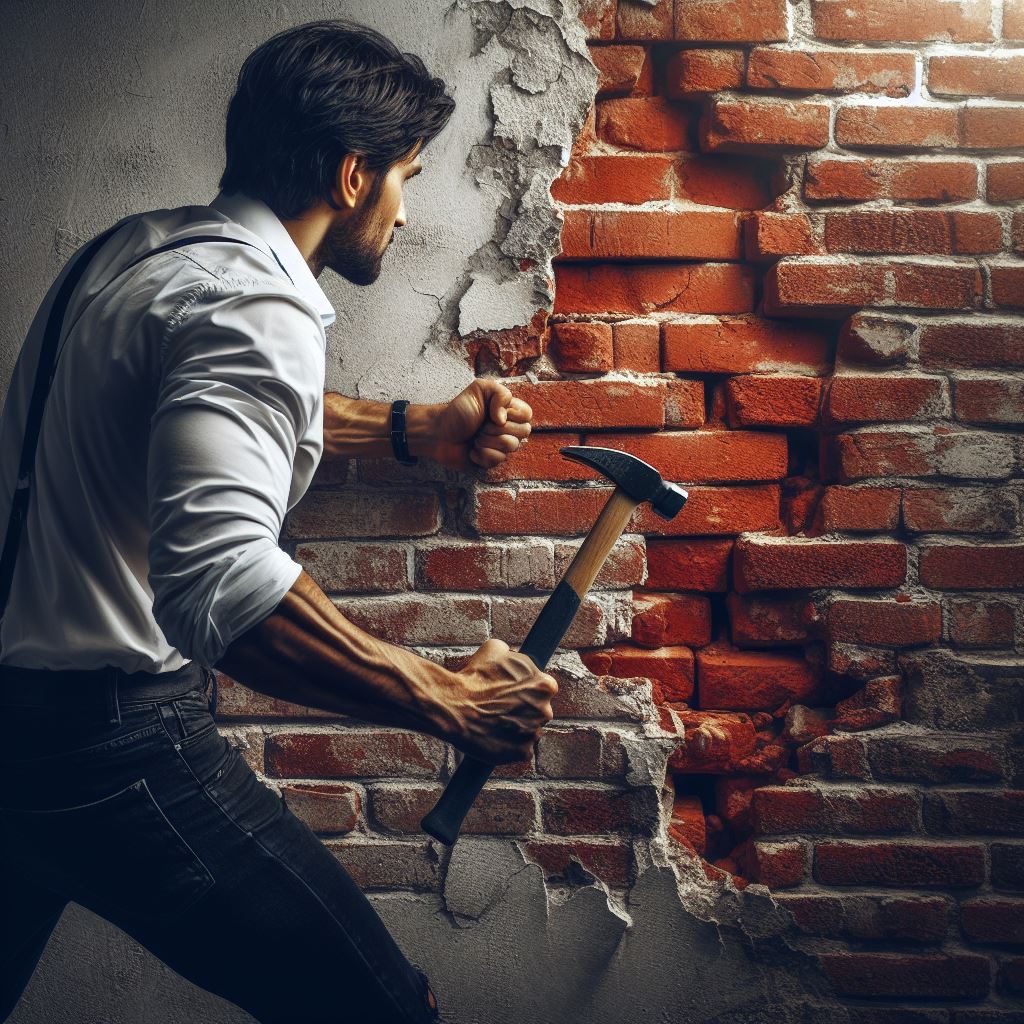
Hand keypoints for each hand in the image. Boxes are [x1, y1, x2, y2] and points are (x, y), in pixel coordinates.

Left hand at [430, 379, 532, 471]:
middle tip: (481, 425)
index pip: (528, 415)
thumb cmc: (458, 411)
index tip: (494, 413)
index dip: (513, 414)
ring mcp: (501, 446)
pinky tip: (472, 450)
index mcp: (508, 411)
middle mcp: (508, 429)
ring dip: (488, 440)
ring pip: (511, 446)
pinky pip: (498, 460)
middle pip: (523, 432)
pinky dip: (481, 454)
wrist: (439, 433)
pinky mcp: (492, 461)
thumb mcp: (479, 389)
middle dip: (496, 428)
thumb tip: (505, 418)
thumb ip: (500, 393)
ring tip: (475, 437)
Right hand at [439, 638, 557, 764]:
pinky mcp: (522, 754)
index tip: (512, 692)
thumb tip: (513, 654)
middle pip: (538, 710)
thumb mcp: (494, 650)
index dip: (526, 688)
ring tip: (493, 720)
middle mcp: (545, 711)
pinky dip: (509, 745)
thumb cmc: (473, 678)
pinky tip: (493, 735)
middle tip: (500, 706)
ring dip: (516, 727)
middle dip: (523, 708)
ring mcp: (534, 734)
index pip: (544, 687)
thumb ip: (512, 653)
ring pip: (529, 730)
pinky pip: (519, 749)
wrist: (454, 706)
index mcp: (545, 686)